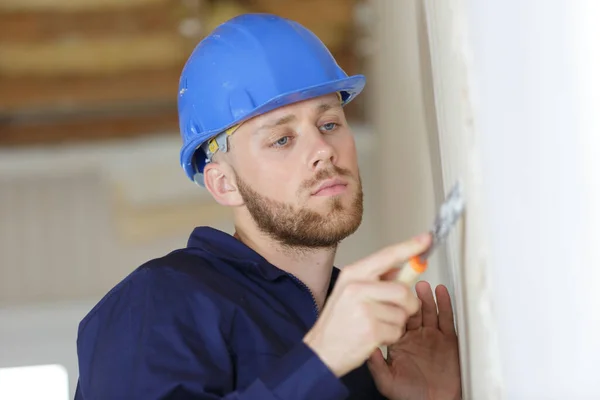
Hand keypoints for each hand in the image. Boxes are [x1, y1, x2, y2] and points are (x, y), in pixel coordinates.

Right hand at [303, 234, 431, 376]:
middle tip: (396, 311)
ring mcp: (364, 309)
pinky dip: (392, 337)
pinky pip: (398, 331)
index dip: (410, 247)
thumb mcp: (349, 291)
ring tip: (376, 325)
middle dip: (408, 304)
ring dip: (396, 323)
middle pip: (403, 290)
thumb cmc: (338, 322)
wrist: (321, 350)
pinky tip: (375, 337)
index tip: (426, 239)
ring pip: (402, 313)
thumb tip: (402, 270)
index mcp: (352, 274)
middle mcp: (357, 287)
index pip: (387, 256)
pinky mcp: (371, 330)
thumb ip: (375, 279)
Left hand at [367, 281, 461, 399]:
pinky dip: (445, 304)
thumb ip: (376, 364)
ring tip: (422, 285)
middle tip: (406, 282)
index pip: (393, 316)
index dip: (391, 303)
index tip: (388, 290)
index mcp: (399, 341)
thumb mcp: (387, 381)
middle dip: (408, 296)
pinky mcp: (449, 339)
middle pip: (411, 309)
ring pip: (428, 310)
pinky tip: (442, 292)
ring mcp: (432, 336)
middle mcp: (415, 335)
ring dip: (426, 297)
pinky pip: (447, 319)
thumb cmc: (411, 395)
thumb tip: (366, 345)